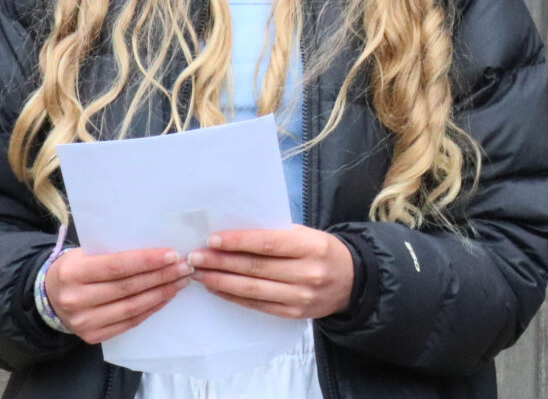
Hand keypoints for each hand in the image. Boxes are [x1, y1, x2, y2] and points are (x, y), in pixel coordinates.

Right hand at [44, 247, 193, 342]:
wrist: (50, 296)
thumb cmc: (76, 267)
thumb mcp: (86, 252)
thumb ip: (113, 251)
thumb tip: (157, 250)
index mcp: (73, 273)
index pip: (116, 266)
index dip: (147, 261)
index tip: (172, 254)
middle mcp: (75, 299)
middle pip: (128, 288)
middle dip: (161, 276)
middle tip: (185, 267)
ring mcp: (83, 322)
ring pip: (131, 307)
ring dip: (161, 293)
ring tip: (181, 281)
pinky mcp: (91, 336)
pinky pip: (129, 322)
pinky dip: (150, 309)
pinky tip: (165, 297)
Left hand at [187, 226, 356, 318]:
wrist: (352, 281)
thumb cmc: (322, 251)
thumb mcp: (307, 234)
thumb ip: (277, 235)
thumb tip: (234, 236)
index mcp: (311, 246)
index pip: (268, 243)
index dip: (238, 242)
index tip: (212, 239)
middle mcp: (307, 273)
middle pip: (255, 267)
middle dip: (221, 262)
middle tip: (195, 257)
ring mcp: (300, 296)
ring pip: (252, 289)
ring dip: (221, 281)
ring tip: (199, 273)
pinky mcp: (292, 313)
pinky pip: (256, 305)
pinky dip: (233, 296)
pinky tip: (216, 288)